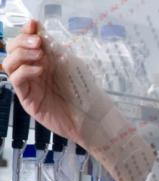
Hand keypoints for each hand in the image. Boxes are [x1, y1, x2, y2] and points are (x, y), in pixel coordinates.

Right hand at [5, 20, 150, 180]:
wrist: (91, 121)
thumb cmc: (86, 95)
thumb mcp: (75, 69)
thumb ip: (60, 53)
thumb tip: (46, 35)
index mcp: (44, 62)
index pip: (26, 43)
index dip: (27, 32)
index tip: (34, 24)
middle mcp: (33, 72)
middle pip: (13, 51)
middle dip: (22, 41)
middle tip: (38, 41)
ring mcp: (29, 86)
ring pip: (9, 64)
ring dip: (22, 54)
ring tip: (40, 55)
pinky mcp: (28, 99)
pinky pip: (17, 81)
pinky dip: (25, 71)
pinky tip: (40, 70)